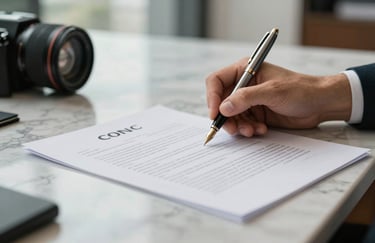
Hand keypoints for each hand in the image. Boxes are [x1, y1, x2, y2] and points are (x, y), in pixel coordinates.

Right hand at [205, 58, 351, 136]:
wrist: (320, 104)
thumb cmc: (300, 90)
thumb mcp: (272, 91)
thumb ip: (246, 98)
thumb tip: (223, 108)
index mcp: (245, 70)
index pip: (217, 81)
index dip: (212, 97)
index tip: (215, 114)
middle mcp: (244, 85)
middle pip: (221, 102)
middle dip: (226, 117)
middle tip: (234, 129)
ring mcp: (249, 101)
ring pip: (231, 116)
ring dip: (239, 126)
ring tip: (252, 131)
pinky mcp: (256, 114)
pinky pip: (243, 124)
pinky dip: (248, 129)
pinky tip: (261, 129)